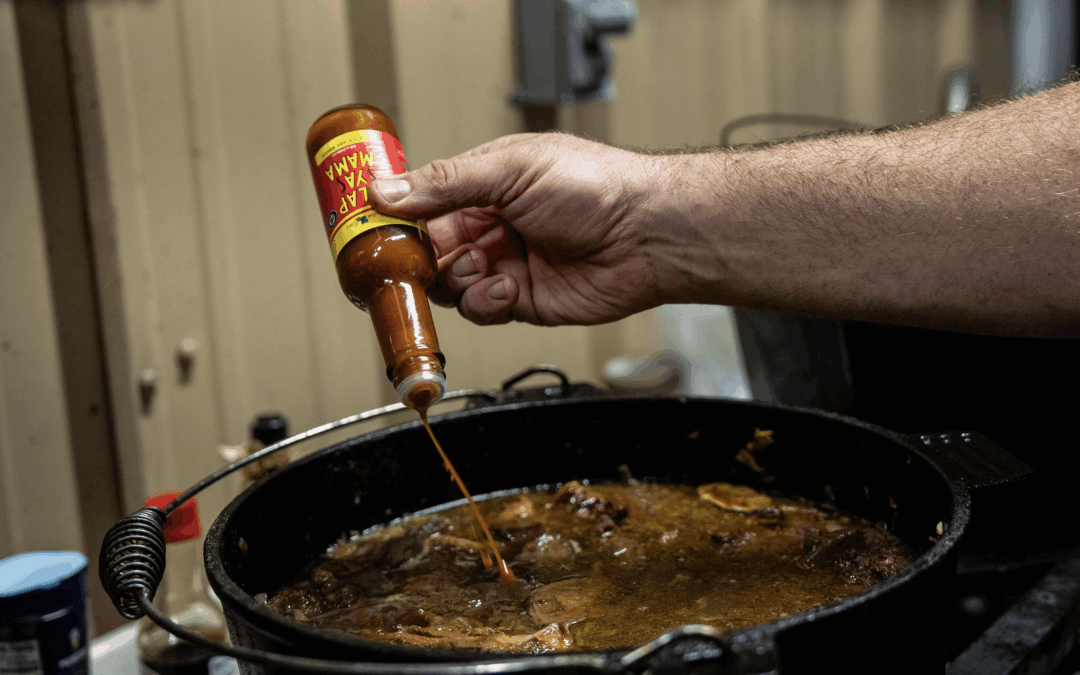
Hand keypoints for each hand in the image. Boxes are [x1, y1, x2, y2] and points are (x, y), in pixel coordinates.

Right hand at [369, 133, 667, 325]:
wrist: (646, 234)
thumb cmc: (595, 186)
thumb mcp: (510, 170)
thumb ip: (445, 183)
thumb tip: (386, 190)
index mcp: (485, 184)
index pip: (423, 203)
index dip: (397, 218)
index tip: (372, 230)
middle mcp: (492, 225)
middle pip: (429, 250)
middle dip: (419, 260)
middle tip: (412, 265)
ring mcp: (506, 264)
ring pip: (450, 284)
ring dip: (457, 280)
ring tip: (483, 267)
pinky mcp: (522, 302)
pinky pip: (481, 310)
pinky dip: (486, 303)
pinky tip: (508, 286)